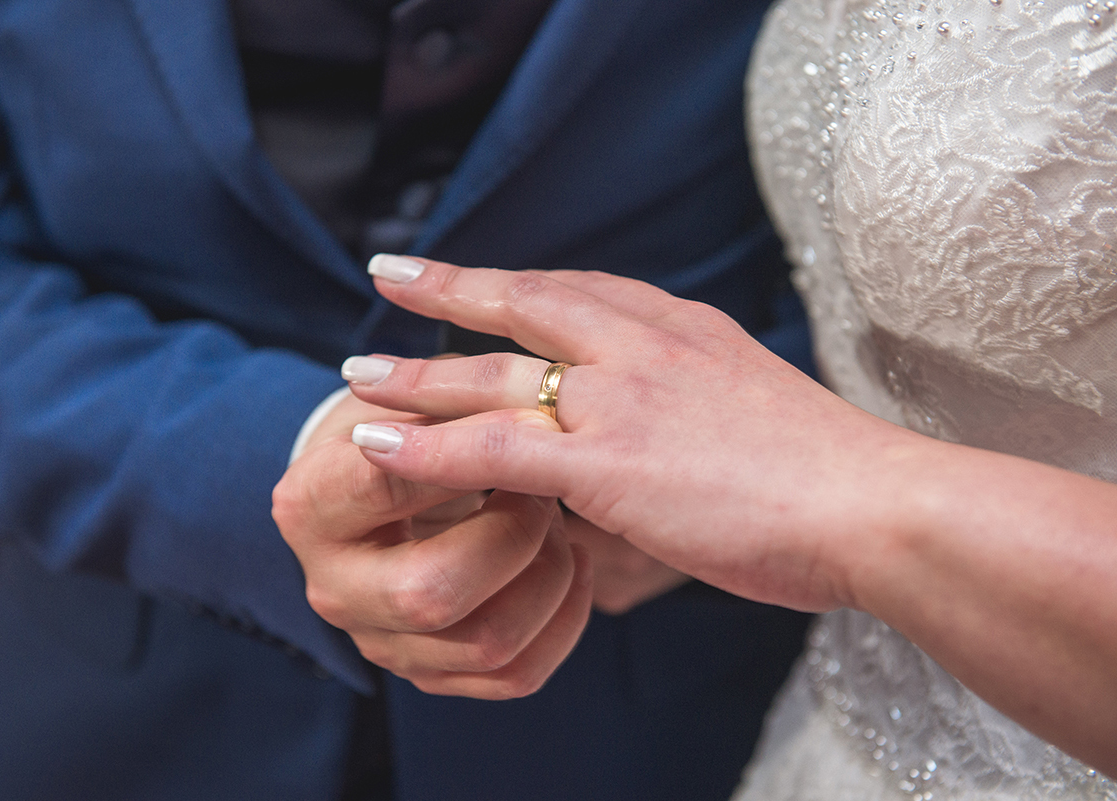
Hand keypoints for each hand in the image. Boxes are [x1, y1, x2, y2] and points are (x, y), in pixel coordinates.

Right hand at [272, 389, 592, 698]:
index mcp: (310, 507)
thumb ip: (453, 400)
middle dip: (512, 535)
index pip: (384, 485)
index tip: (525, 420)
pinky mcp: (430, 673)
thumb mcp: (410, 402)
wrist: (377, 486)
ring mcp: (381, 642)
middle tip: (540, 486)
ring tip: (559, 521)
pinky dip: (563, 620)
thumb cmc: (402, 429)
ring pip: (486, 643)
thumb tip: (539, 413)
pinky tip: (573, 566)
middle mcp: (332, 589)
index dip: (465, 453)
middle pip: (431, 594)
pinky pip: (516, 675)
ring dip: (549, 575)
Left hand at [339, 256, 916, 613]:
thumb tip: (664, 439)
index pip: (579, 288)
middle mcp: (641, 345)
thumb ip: (695, 409)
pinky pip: (491, 448)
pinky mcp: (605, 461)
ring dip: (415, 375)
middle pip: (522, 303)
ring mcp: (619, 398)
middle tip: (390, 278)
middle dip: (450, 290)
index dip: (517, 282)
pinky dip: (426, 448)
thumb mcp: (755, 411)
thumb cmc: (829, 475)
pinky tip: (374, 448)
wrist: (874, 505)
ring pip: (491, 374)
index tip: (479, 277)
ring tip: (355, 375)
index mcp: (680, 329)